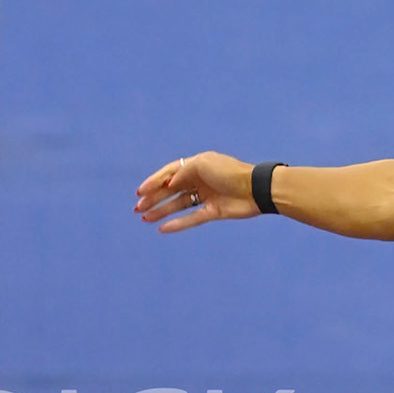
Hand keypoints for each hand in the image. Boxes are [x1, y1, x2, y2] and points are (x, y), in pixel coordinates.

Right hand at [134, 150, 257, 230]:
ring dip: (161, 211)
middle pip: (171, 190)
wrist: (255, 189)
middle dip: (154, 198)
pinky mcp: (214, 211)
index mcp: (196, 165)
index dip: (154, 182)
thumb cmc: (229, 172)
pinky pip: (191, 218)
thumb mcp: (202, 164)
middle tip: (138, 208)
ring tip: (144, 218)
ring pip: (178, 205)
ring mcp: (206, 196)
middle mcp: (200, 180)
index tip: (139, 192)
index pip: (169, 173)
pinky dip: (177, 223)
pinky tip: (162, 228)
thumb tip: (168, 184)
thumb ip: (182, 173)